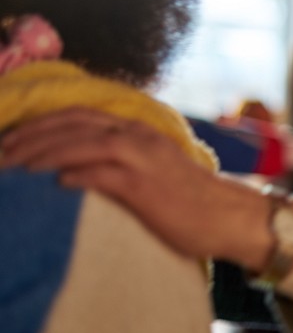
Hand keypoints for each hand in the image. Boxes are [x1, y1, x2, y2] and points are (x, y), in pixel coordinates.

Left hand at [0, 107, 274, 269]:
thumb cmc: (189, 202)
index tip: (8, 141)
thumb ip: (118, 164)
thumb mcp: (151, 172)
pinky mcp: (146, 185)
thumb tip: (73, 172)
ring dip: (43, 153)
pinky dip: (76, 174)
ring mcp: (143, 159)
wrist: (229, 217)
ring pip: (83, 142)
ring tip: (13, 167)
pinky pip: (103, 173)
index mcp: (137, 131)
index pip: (78, 116)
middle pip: (74, 123)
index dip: (39, 125)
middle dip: (31, 135)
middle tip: (0, 153)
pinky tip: (55, 183)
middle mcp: (138, 137)